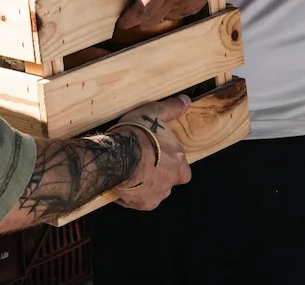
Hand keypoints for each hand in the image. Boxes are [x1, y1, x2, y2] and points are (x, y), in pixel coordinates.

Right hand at [108, 95, 191, 210]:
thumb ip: (172, 108)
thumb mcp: (154, 112)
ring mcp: (158, 194)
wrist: (117, 155)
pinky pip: (140, 200)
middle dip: (159, 174)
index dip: (169, 159)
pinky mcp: (143, 203)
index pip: (182, 165)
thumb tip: (187, 100)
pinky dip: (134, 194)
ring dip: (147, 183)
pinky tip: (124, 183)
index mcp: (178, 160)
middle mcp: (171, 179)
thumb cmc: (136, 132)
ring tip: (131, 171)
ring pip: (156, 190)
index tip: (156, 152)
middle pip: (169, 179)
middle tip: (143, 163)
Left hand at [118, 0, 251, 28]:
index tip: (120, 21)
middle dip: (135, 19)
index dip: (130, 18)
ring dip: (149, 13)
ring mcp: (188, 2)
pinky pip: (172, 14)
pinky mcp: (195, 5)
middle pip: (151, 18)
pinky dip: (162, 10)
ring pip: (161, 18)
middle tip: (124, 12)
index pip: (145, 6)